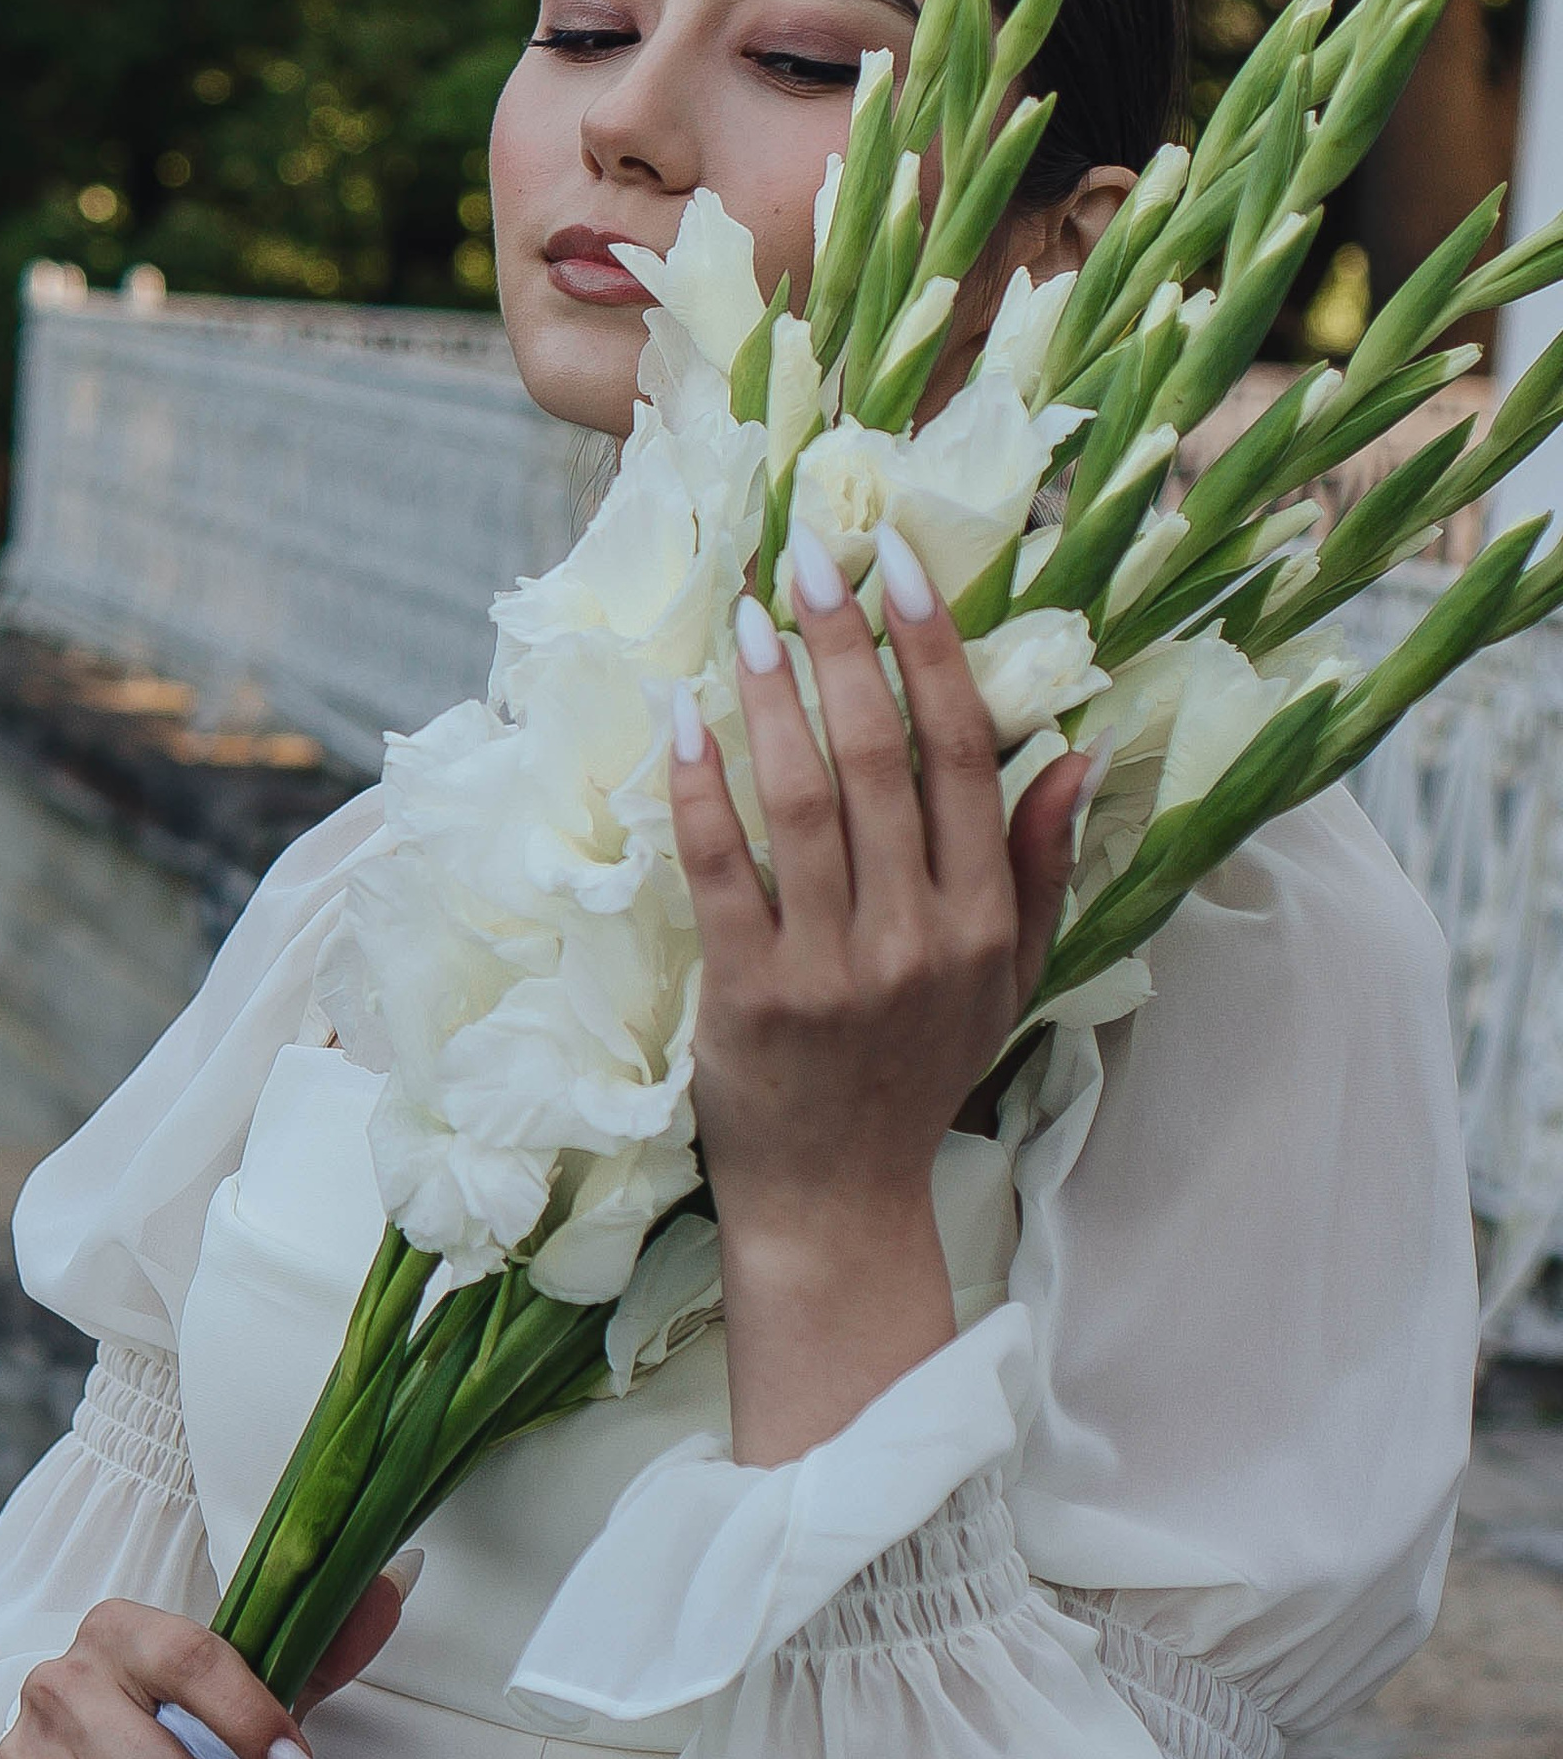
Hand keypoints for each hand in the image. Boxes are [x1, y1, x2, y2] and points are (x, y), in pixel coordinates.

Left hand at [670, 519, 1093, 1467]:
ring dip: (774, 696)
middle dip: (845, 643)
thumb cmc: (919, 1072)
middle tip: (809, 557)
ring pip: (801, 801)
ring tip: (750, 617)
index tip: (903, 567)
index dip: (936, 653)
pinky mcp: (747, 996)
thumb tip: (1073, 750)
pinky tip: (685, 720)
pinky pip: (720, 871)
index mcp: (983, 921)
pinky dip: (701, 789)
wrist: (837, 1200)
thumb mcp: (1009, 978)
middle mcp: (916, 937)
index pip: (967, 758)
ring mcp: (830, 969)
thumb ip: (1039, 866)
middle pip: (880, 759)